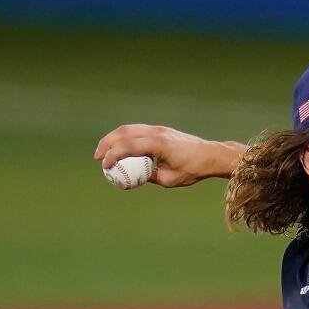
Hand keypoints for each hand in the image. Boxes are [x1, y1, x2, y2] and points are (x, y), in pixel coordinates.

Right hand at [94, 124, 245, 187]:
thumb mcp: (169, 180)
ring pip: (129, 128)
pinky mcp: (160, 130)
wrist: (210, 155)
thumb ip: (150, 177)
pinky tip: (119, 147)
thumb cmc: (193, 169)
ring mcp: (158, 129)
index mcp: (158, 144)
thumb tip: (134, 178)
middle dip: (107, 144)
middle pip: (124, 133)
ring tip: (104, 151)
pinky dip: (125, 137)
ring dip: (114, 138)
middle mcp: (156, 132)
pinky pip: (137, 130)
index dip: (113, 155)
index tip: (104, 166)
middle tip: (97, 157)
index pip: (128, 146)